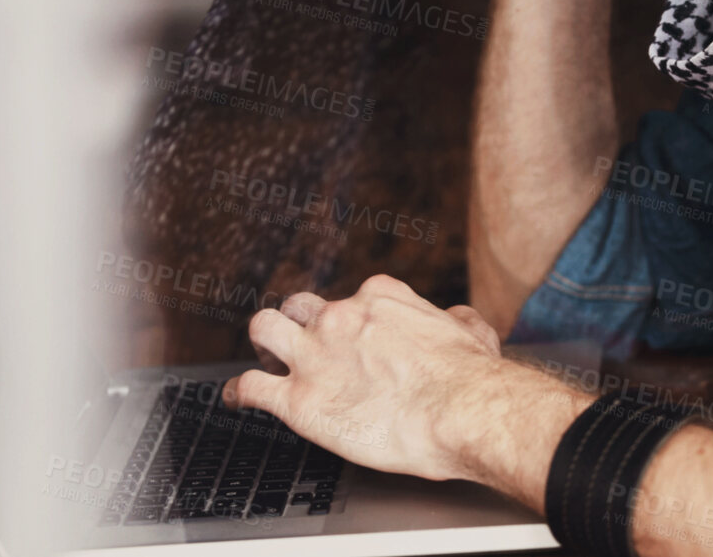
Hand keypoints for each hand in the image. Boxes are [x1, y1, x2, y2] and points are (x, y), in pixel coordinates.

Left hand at [224, 274, 504, 481]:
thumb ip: (457, 321)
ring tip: (265, 361)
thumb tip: (458, 320)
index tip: (353, 340)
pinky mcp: (298, 399)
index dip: (350, 322)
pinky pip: (251, 387)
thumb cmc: (471, 380)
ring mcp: (315, 355)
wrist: (461, 412)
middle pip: (301, 307)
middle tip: (303, 348)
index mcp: (379, 300)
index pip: (352, 300)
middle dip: (298, 325)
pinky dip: (240, 393)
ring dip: (262, 344)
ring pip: (264, 329)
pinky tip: (239, 400)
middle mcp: (341, 318)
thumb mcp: (473, 333)